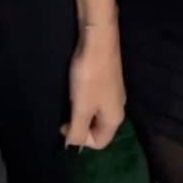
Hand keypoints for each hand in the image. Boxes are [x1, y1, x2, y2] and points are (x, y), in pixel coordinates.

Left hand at [61, 22, 125, 150]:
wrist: (97, 39)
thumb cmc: (90, 76)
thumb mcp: (81, 108)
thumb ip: (78, 130)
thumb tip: (73, 143)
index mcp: (115, 118)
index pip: (100, 142)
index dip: (81, 140)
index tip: (64, 125)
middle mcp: (118, 107)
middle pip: (98, 127)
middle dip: (80, 125)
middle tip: (65, 113)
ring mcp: (113, 92)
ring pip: (95, 111)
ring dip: (80, 110)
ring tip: (68, 99)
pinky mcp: (107, 78)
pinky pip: (94, 97)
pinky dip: (83, 97)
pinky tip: (74, 87)